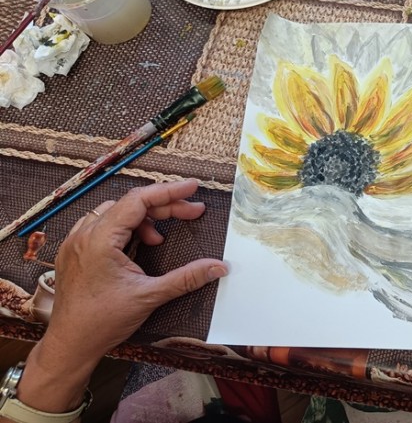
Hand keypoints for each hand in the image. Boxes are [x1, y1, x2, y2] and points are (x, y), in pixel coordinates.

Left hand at [13, 180, 227, 414]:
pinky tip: (137, 244)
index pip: (138, 200)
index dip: (169, 191)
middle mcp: (84, 235)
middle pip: (130, 204)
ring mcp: (75, 242)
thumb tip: (219, 267)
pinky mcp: (73, 253)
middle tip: (192, 213)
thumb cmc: (103, 321)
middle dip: (164, 206)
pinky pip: (101, 225)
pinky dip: (124, 228)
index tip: (193, 188)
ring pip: (115, 212)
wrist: (70, 345)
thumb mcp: (150, 296)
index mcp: (100, 239)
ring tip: (160, 238)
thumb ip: (186, 277)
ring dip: (143, 218)